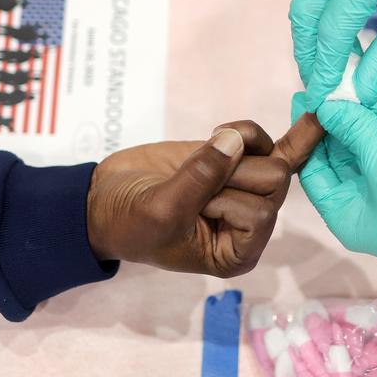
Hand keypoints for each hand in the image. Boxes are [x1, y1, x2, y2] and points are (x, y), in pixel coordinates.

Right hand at [87, 115, 323, 277]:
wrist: (102, 202)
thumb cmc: (129, 224)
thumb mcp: (162, 211)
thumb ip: (201, 178)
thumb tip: (235, 139)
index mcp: (238, 253)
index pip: (261, 213)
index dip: (226, 199)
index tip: (191, 206)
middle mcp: (249, 225)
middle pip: (275, 183)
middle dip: (234, 172)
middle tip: (195, 179)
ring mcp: (244, 191)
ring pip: (272, 158)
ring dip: (238, 148)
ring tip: (200, 157)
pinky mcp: (234, 163)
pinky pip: (268, 144)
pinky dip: (267, 133)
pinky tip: (265, 123)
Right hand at [290, 0, 376, 109]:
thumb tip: (359, 93)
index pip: (332, 27)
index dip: (326, 67)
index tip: (323, 98)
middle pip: (306, 10)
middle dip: (307, 52)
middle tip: (316, 85)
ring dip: (313, 34)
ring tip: (326, 68)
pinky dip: (324, 13)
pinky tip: (339, 40)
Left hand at [292, 93, 376, 277]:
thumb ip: (357, 132)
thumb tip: (328, 103)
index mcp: (346, 215)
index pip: (314, 171)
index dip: (306, 136)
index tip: (302, 98)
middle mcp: (362, 199)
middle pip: (337, 154)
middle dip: (330, 120)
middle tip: (322, 80)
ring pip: (363, 142)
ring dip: (355, 113)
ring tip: (343, 76)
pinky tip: (370, 88)